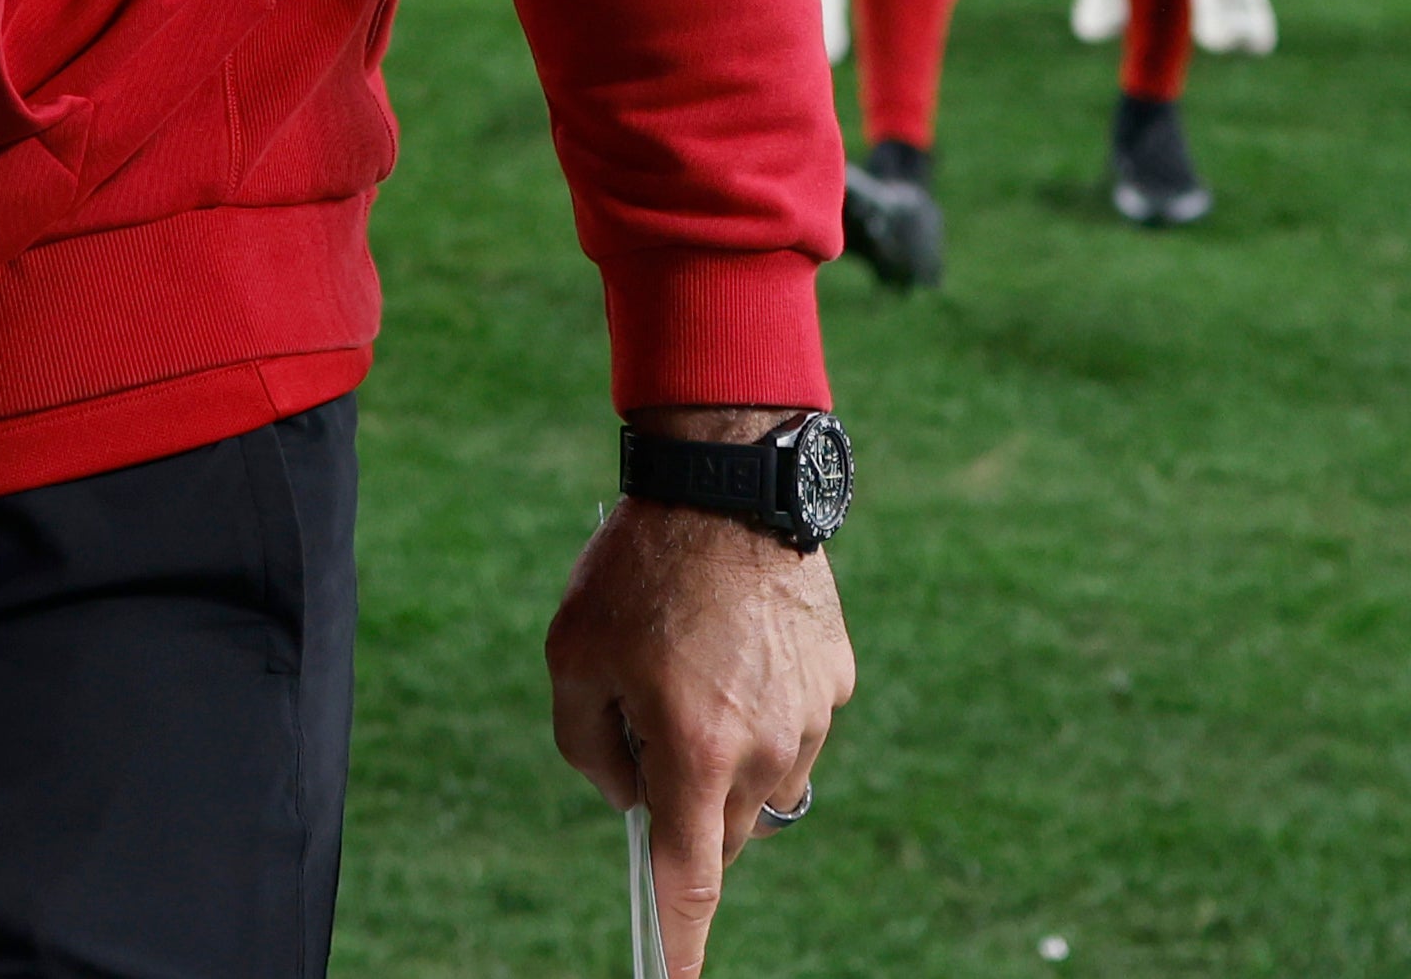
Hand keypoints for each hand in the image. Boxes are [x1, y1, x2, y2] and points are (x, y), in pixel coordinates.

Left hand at [548, 436, 851, 978]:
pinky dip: (762, 710)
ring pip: (764, 785)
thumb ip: (588, 748)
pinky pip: (794, 729)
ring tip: (695, 671)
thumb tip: (631, 797)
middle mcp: (765, 749)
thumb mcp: (572, 659)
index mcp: (696, 752)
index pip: (692, 881)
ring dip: (728, 759)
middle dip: (688, 811)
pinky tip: (735, 646)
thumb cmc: (639, 568)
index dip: (680, 943)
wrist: (728, 479)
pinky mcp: (837, 680)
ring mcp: (810, 717)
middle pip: (724, 835)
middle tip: (651, 734)